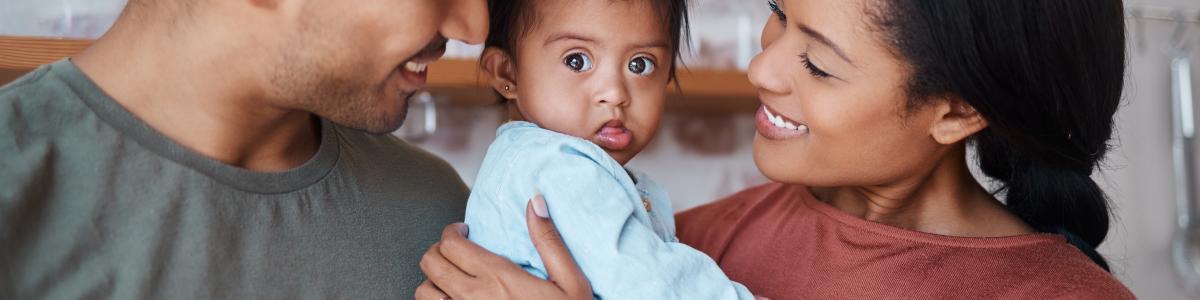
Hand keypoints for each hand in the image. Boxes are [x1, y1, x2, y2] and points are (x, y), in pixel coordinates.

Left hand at [416, 195, 591, 299]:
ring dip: (433, 281)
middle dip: (438, 250)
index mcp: (498, 277)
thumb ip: (549, 240)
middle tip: (455, 250)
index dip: (451, 231)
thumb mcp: (571, 281)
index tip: (463, 231)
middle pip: (430, 262)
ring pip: (423, 292)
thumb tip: (534, 202)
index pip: (451, 243)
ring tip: (451, 278)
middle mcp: (473, 298)